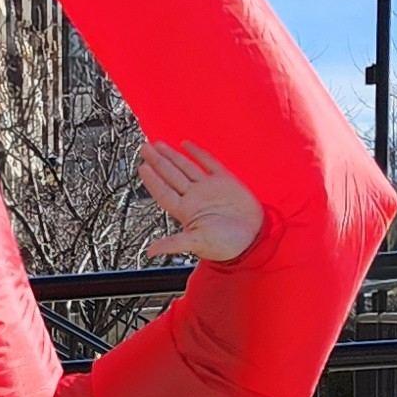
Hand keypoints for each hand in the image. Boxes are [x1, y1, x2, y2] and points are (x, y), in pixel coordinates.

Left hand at [138, 140, 263, 265]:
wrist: (253, 239)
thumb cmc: (227, 245)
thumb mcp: (197, 243)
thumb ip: (174, 244)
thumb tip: (150, 252)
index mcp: (186, 211)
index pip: (164, 192)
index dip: (152, 180)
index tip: (142, 167)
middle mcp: (194, 197)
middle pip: (171, 175)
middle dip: (157, 161)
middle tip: (144, 148)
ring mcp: (208, 188)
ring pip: (186, 167)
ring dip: (172, 156)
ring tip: (158, 145)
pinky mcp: (225, 181)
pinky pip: (208, 163)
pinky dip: (198, 153)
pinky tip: (186, 145)